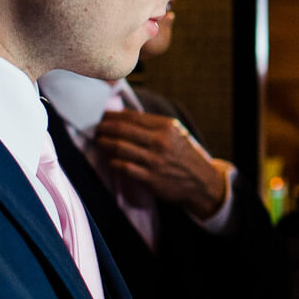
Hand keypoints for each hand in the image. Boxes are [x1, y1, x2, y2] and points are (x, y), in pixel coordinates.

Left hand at [96, 110, 232, 220]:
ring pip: (120, 148)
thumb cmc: (185, 155)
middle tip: (96, 128)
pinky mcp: (151, 178)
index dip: (113, 116)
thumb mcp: (176, 133)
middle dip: (104, 128)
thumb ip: (153, 124)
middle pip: (122, 130)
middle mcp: (160, 142)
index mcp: (166, 127)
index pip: (132, 117)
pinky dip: (113, 162)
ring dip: (105, 144)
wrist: (202, 182)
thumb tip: (123, 116)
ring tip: (99, 142)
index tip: (102, 116)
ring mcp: (155, 161)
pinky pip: (124, 168)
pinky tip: (110, 160)